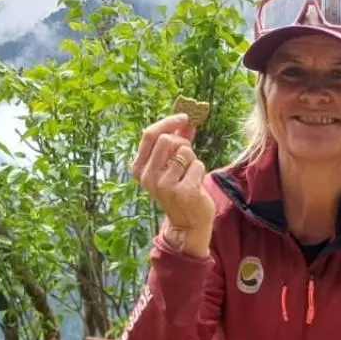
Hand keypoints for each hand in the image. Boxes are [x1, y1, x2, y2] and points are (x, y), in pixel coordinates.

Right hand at [132, 113, 214, 248]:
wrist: (188, 223)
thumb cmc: (180, 189)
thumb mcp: (173, 164)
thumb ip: (178, 140)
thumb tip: (187, 118)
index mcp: (140, 168)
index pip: (150, 134)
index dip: (168, 121)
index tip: (185, 116)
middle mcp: (148, 177)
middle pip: (168, 139)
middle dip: (183, 144)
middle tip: (187, 157)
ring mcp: (164, 185)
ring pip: (185, 152)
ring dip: (192, 160)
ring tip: (189, 175)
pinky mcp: (183, 191)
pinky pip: (197, 164)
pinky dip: (200, 171)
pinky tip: (195, 185)